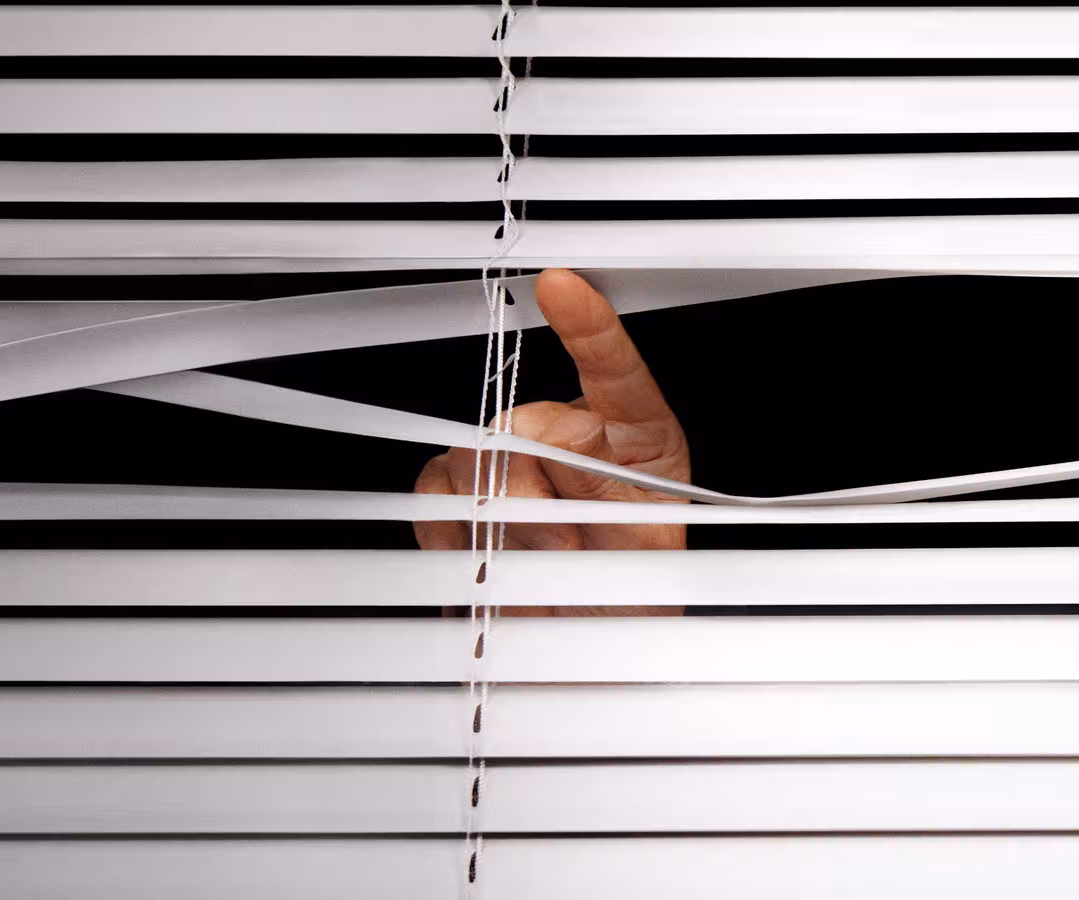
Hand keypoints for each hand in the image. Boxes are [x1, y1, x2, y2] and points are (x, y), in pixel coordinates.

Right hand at [413, 269, 689, 612]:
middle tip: (561, 543)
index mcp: (635, 443)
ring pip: (471, 458)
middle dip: (529, 488)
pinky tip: (492, 559)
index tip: (563, 289)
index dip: (589, 330)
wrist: (591, 664)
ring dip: (499, 518)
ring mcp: (516, 473)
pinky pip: (434, 495)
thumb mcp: (643, 555)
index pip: (615, 375)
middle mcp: (572, 446)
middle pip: (518, 424)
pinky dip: (454, 530)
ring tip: (539, 564)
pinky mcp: (466, 506)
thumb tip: (548, 463)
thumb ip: (603, 498)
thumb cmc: (632, 606)